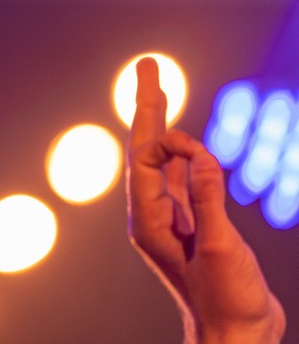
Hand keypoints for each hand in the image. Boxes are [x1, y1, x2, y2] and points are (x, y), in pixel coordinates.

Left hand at [127, 57, 285, 342]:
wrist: (238, 335)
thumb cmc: (227, 300)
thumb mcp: (220, 248)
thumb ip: (208, 200)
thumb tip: (198, 155)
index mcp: (149, 219)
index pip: (145, 159)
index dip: (161, 131)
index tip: (177, 117)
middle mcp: (152, 214)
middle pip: (145, 149)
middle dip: (147, 106)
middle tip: (148, 65)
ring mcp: (170, 217)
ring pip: (161, 160)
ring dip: (162, 125)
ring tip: (156, 88)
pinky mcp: (190, 223)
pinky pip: (178, 176)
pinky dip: (181, 152)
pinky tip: (182, 140)